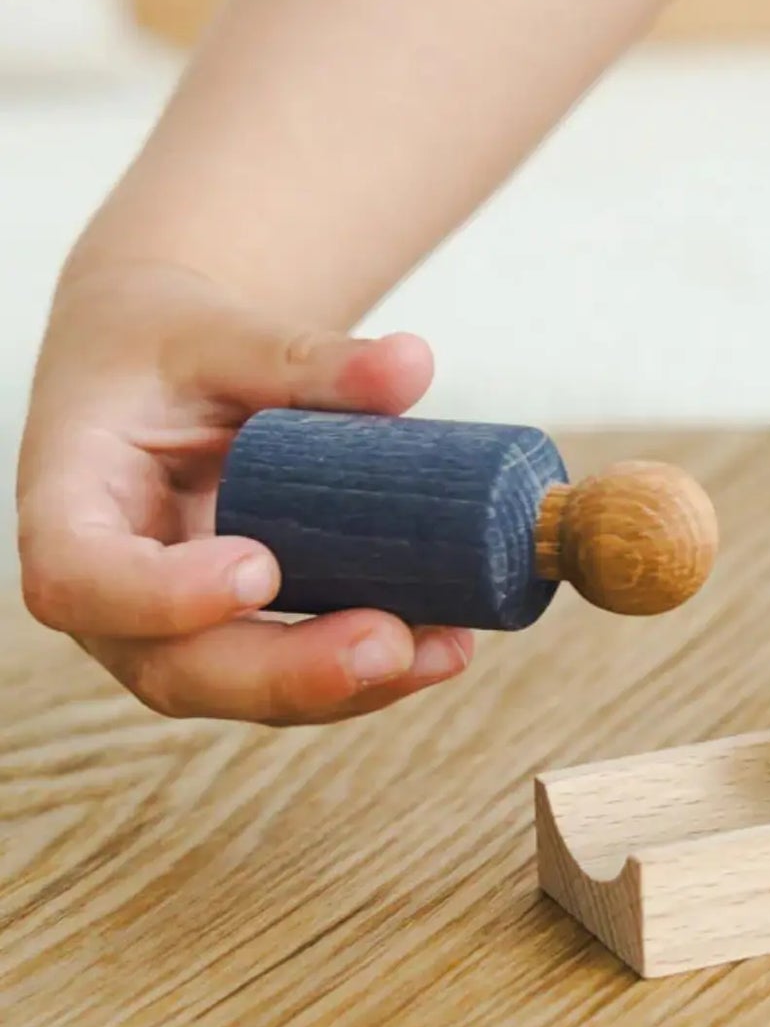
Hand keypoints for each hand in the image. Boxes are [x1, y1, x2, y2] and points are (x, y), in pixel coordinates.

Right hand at [17, 261, 473, 722]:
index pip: (79, 579)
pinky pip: (291, 676)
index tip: (259, 569)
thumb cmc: (174, 347)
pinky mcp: (236, 636)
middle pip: (172, 668)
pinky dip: (368, 675)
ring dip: (345, 689)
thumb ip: (308, 356)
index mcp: (70, 503)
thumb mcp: (225, 335)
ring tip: (439, 651)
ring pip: (240, 691)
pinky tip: (443, 647)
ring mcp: (170, 627)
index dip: (161, 596)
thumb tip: (413, 363)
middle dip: (285, 671)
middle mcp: (109, 589)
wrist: (171, 367)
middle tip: (386, 644)